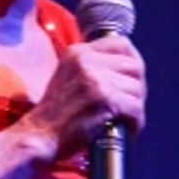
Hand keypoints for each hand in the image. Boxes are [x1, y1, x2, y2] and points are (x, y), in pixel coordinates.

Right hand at [23, 34, 145, 157]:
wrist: (39, 135)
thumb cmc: (54, 114)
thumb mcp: (67, 76)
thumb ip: (91, 67)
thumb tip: (125, 69)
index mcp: (77, 52)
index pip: (121, 43)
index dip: (134, 61)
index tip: (134, 78)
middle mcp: (86, 60)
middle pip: (134, 66)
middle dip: (139, 87)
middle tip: (132, 104)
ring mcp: (95, 79)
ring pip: (137, 89)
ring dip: (137, 107)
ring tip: (127, 120)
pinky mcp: (103, 100)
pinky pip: (135, 108)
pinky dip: (136, 122)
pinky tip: (128, 130)